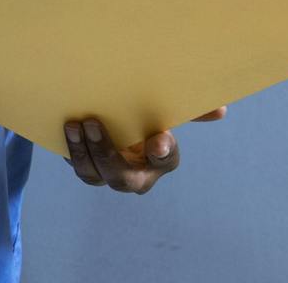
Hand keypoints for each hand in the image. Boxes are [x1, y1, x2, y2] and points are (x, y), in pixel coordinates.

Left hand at [63, 106, 229, 194]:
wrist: (115, 124)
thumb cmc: (144, 120)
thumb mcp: (164, 113)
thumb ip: (189, 110)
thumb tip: (221, 110)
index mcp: (160, 161)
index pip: (165, 160)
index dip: (162, 151)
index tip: (158, 139)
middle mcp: (134, 176)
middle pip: (122, 177)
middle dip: (106, 152)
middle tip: (94, 123)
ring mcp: (107, 175)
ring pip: (94, 175)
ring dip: (82, 152)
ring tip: (75, 125)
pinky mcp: (86, 166)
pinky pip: (78, 165)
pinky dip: (71, 150)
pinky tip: (66, 127)